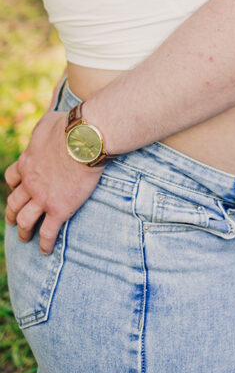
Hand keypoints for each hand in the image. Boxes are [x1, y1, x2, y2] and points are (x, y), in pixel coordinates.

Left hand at [4, 111, 102, 254]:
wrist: (85, 139)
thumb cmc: (69, 126)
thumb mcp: (47, 122)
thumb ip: (41, 130)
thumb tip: (45, 128)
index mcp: (27, 162)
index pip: (12, 178)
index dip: (14, 186)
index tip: (18, 190)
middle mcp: (30, 183)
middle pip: (14, 203)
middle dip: (12, 213)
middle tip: (14, 220)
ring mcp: (42, 198)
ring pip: (25, 221)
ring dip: (23, 231)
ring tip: (25, 238)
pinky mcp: (59, 209)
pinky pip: (47, 232)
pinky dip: (44, 243)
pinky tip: (45, 250)